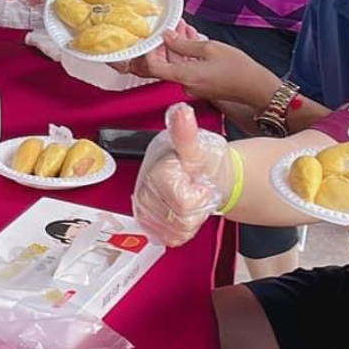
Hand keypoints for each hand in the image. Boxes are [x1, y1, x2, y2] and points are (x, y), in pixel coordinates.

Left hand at [131, 29, 276, 105]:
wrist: (256, 87)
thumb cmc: (238, 69)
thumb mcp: (209, 48)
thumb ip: (184, 43)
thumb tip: (167, 36)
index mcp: (184, 76)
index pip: (153, 67)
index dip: (149, 51)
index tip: (153, 38)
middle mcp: (185, 85)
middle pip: (165, 64)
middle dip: (167, 43)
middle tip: (172, 27)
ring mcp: (193, 86)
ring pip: (177, 64)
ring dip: (179, 46)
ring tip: (185, 29)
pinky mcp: (201, 85)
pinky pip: (187, 68)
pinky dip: (187, 54)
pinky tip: (193, 40)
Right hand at [131, 102, 233, 245]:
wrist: (204, 175)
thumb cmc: (201, 162)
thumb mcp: (198, 148)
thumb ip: (186, 133)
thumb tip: (180, 111)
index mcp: (155, 167)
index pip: (182, 201)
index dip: (198, 196)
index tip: (199, 183)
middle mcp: (144, 185)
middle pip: (178, 218)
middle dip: (194, 210)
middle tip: (196, 193)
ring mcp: (144, 204)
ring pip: (173, 230)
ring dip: (188, 221)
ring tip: (190, 202)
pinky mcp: (147, 220)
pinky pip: (167, 238)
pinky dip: (181, 231)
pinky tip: (183, 214)